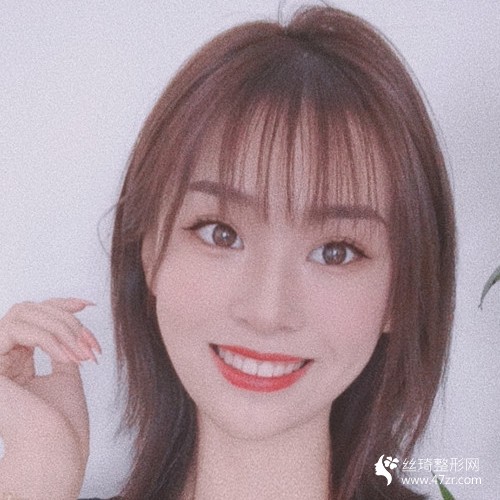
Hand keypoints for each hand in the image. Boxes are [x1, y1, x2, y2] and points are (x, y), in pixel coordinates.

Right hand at [0, 298, 100, 499]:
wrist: (56, 451)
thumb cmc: (63, 423)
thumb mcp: (66, 376)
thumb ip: (61, 350)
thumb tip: (72, 327)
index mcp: (18, 361)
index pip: (34, 317)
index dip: (60, 304)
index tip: (88, 305)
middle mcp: (3, 359)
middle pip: (30, 310)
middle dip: (67, 319)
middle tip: (90, 346)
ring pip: (23, 314)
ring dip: (61, 328)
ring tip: (81, 354)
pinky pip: (16, 330)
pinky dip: (48, 338)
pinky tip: (67, 357)